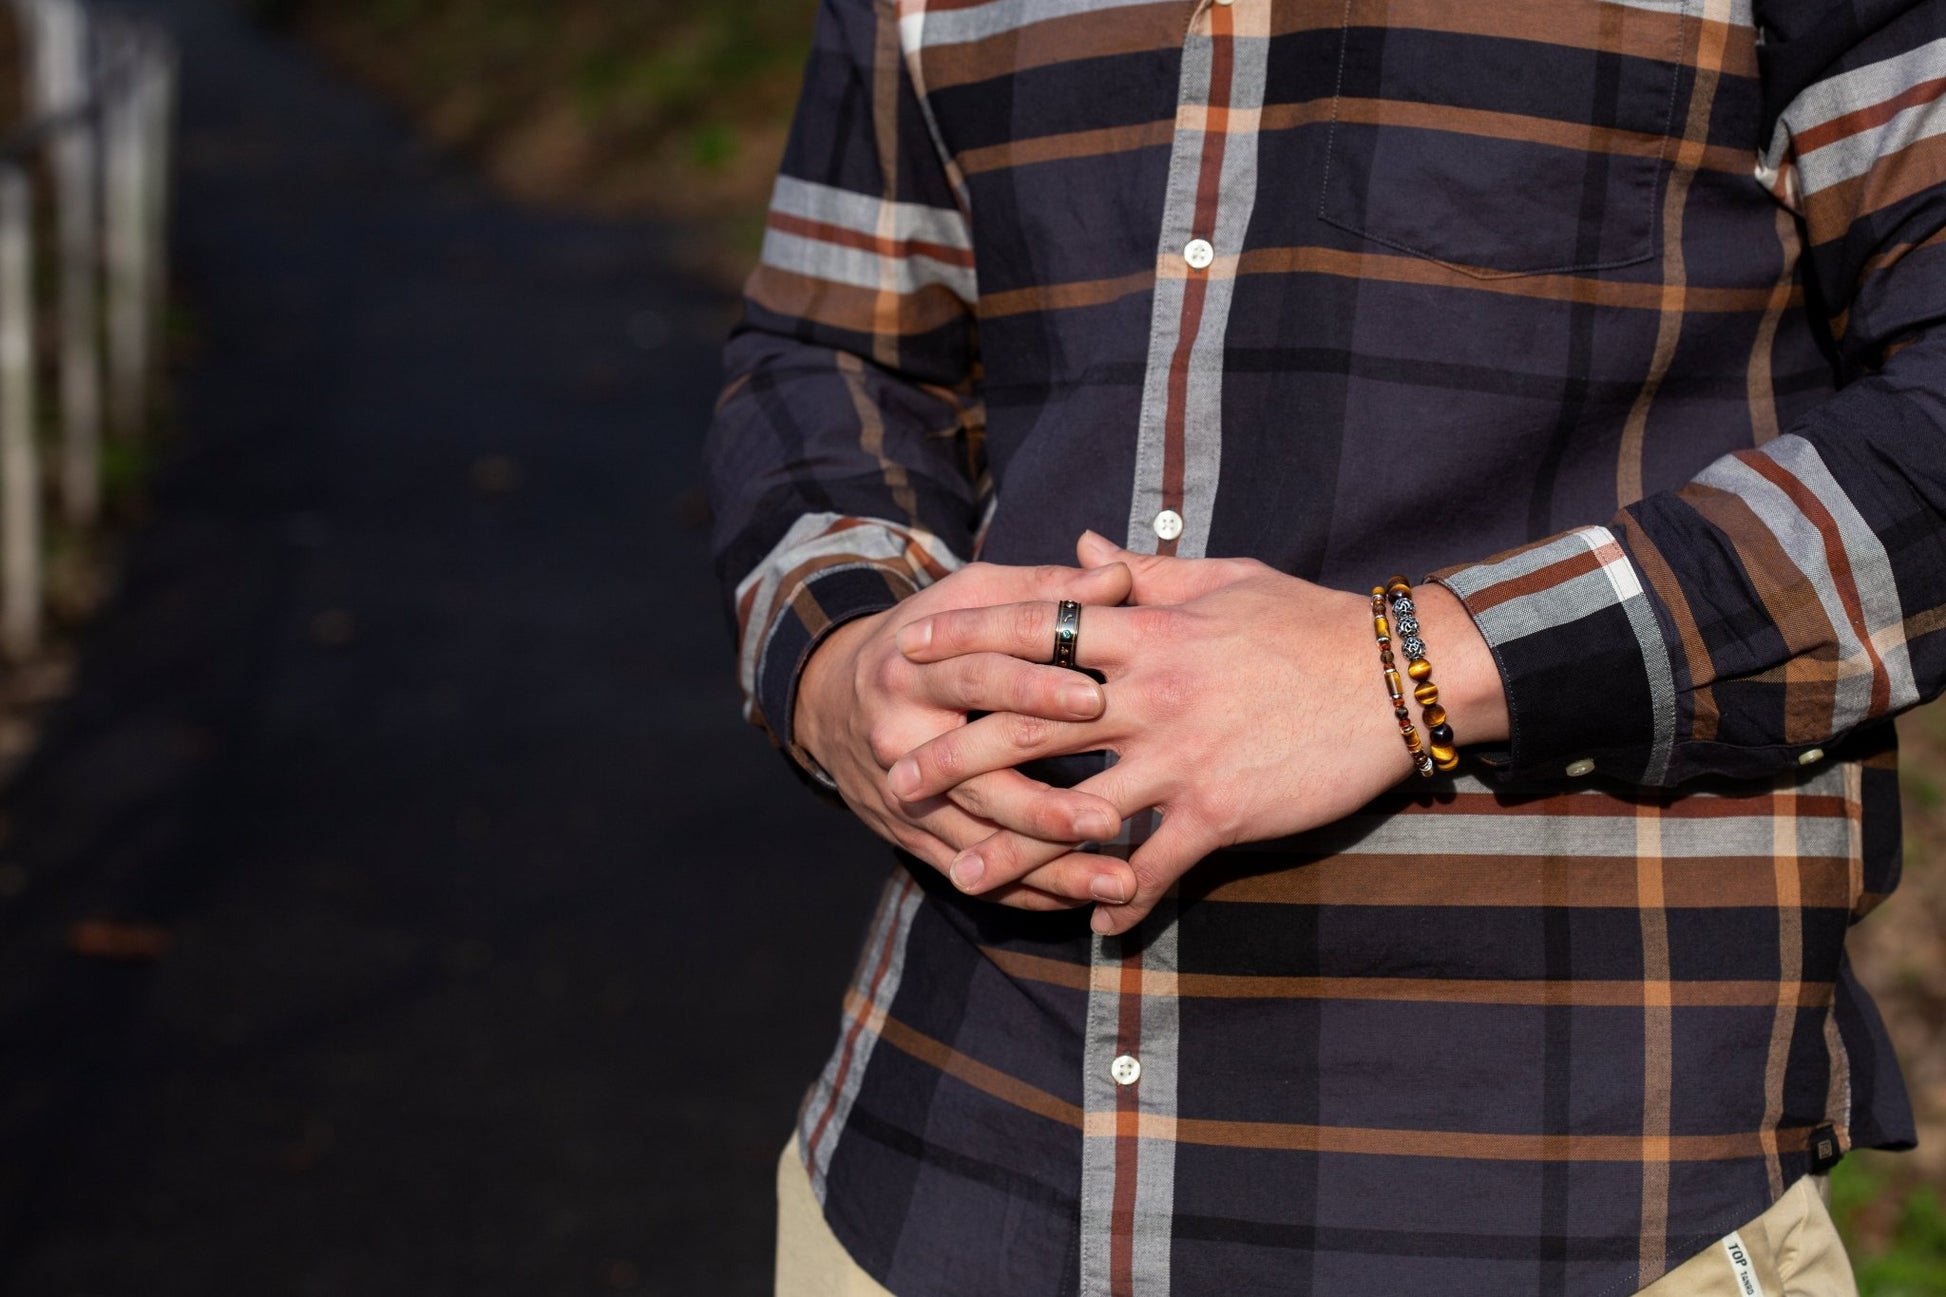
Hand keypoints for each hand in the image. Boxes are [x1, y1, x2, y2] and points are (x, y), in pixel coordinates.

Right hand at [794, 559, 1141, 908]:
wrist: (832, 698)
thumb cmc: (924, 639)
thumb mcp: (970, 600)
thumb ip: (1045, 592)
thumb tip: (1118, 576)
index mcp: (914, 670)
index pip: (978, 679)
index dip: (1034, 687)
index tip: (1096, 698)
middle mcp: (901, 740)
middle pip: (977, 780)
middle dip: (1047, 805)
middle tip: (1112, 818)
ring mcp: (903, 797)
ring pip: (980, 842)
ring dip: (1051, 866)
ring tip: (1119, 879)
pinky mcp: (910, 837)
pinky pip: (972, 873)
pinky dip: (1027, 891)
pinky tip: (1082, 900)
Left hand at [888, 532, 1510, 933]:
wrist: (1394, 674)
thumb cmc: (1306, 619)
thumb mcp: (1221, 577)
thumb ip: (1142, 568)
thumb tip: (1080, 542)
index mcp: (1146, 627)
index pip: (1036, 626)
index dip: (967, 637)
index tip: (911, 650)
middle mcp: (1150, 691)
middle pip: (1029, 722)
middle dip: (956, 751)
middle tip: (897, 777)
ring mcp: (1181, 755)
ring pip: (1076, 807)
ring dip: (1013, 846)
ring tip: (958, 874)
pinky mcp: (1219, 809)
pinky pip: (1156, 864)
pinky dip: (1122, 898)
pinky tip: (1093, 925)